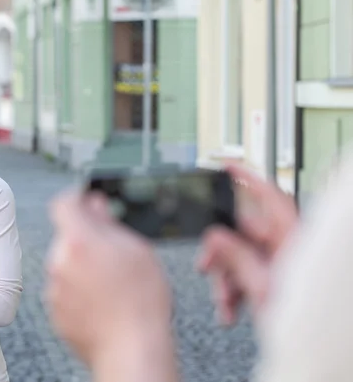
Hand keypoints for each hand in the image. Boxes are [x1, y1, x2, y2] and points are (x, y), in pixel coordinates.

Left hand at [46, 190, 173, 366]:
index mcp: (78, 240)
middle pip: (66, 236)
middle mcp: (59, 262)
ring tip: (112, 282)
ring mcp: (55, 289)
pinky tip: (102, 300)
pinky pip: (65, 290)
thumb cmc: (141, 302)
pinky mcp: (55, 312)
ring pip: (65, 264)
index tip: (86, 201)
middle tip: (113, 251)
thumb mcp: (136, 249)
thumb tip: (95, 204)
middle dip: (85, 238)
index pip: (63, 204)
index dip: (76, 199)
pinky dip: (79, 289)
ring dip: (82, 265)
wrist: (132, 350)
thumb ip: (108, 222)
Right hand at [198, 163, 298, 325]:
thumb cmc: (304, 322)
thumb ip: (236, 258)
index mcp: (292, 240)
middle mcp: (287, 247)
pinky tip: (230, 308)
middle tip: (206, 267)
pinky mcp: (275, 280)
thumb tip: (216, 236)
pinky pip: (247, 274)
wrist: (311, 350)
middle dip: (221, 254)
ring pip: (241, 257)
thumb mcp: (262, 288)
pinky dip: (235, 290)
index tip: (229, 167)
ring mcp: (281, 264)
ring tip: (224, 302)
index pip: (270, 198)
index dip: (249, 178)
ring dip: (226, 279)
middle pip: (243, 233)